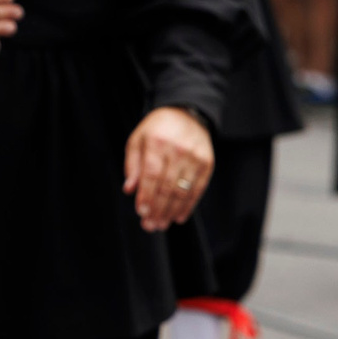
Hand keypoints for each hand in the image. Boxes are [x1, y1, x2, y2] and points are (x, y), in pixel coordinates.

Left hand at [123, 106, 214, 231]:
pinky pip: (198, 189)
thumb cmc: (158, 129)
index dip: (147, 196)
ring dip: (172, 211)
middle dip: (158, 209)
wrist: (187, 113)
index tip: (142, 213)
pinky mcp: (207, 163)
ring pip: (183, 191)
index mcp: (157, 142)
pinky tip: (179, 216)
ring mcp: (195, 157)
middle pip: (167, 186)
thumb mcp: (138, 139)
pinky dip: (189, 205)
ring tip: (162, 224)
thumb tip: (130, 189)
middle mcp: (179, 150)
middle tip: (150, 226)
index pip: (152, 175)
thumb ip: (132, 164)